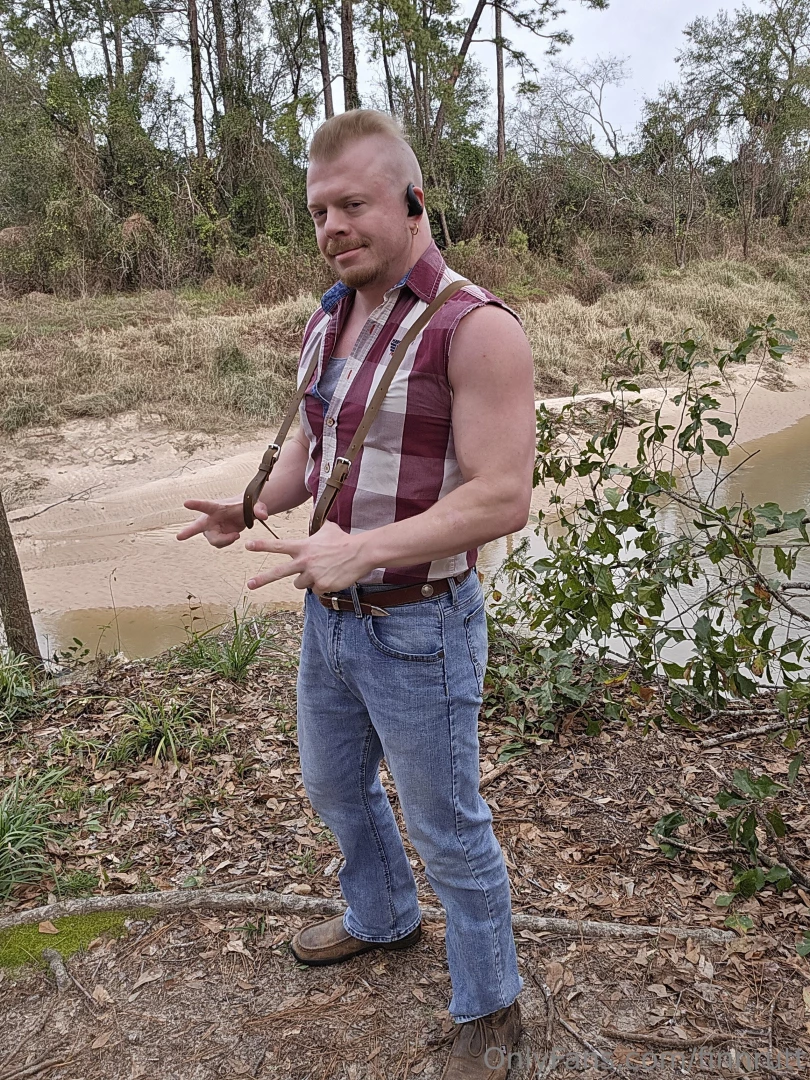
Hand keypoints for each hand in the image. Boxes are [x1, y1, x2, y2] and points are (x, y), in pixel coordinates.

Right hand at [176, 497, 268, 547]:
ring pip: (213, 540)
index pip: (206, 506)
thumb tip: (263, 516)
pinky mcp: (214, 535)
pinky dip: (227, 541)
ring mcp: (210, 528)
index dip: (196, 505)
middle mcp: (210, 518)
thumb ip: (259, 509)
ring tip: (237, 534)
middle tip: (179, 537)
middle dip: (188, 531)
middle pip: (197, 526)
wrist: (243, 512)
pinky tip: (233, 535)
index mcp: (217, 507)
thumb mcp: (255, 505)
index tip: (186, 503)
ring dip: (225, 540)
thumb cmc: (245, 505)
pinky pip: (218, 544)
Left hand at [244, 520, 369, 592]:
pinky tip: (332, 577)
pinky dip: (322, 585)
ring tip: (322, 570)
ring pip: (300, 583)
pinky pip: (316, 590)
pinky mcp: (322, 585)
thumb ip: (316, 525)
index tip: (248, 545)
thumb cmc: (343, 540)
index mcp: (303, 547)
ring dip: (308, 579)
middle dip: (262, 578)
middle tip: (249, 584)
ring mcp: (312, 574)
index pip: (279, 545)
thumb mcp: (327, 528)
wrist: (360, 553)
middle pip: (279, 572)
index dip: (262, 545)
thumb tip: (313, 514)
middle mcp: (305, 561)